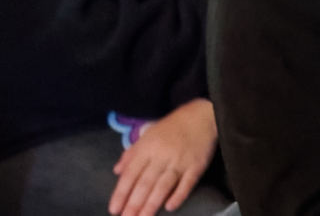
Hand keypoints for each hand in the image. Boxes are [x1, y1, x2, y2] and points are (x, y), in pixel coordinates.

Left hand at [108, 98, 217, 215]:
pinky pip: (187, 183)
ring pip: (163, 185)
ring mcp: (180, 161)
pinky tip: (170, 207)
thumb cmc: (172, 127)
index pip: (131, 174)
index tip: (114, 210)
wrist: (203, 115)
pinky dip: (179, 195)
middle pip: (146, 182)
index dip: (121, 193)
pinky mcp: (197, 165)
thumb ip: (132, 153)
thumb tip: (117, 171)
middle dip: (134, 204)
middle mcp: (162, 155)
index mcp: (148, 147)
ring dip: (152, 204)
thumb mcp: (148, 134)